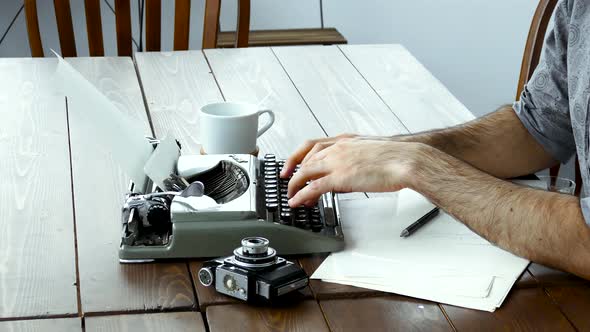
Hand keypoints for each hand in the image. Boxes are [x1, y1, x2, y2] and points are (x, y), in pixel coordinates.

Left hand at [285, 138, 424, 206]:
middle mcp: (338, 148)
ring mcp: (338, 162)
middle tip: (287, 184)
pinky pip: (313, 187)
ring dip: (295, 185)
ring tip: (291, 197)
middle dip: (293, 172)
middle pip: (306, 159)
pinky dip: (302, 194)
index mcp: (344, 140)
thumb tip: (350, 172)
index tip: (291, 164)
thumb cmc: (396, 156)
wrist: (407, 159)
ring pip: (306, 172)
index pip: (312, 145)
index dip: (298, 156)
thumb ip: (355, 158)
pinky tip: (298, 201)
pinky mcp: (341, 177)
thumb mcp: (370, 151)